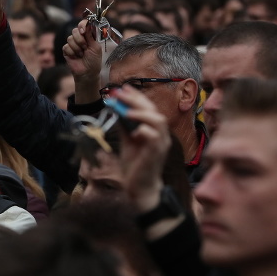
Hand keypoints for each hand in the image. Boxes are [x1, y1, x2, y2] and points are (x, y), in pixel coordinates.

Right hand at [63, 18, 103, 92]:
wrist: (87, 72)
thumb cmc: (94, 61)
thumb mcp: (96, 47)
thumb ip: (91, 35)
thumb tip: (89, 24)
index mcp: (88, 36)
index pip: (83, 25)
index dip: (82, 25)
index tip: (83, 30)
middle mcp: (80, 38)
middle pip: (75, 30)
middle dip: (80, 39)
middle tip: (85, 47)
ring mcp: (72, 44)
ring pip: (70, 38)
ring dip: (77, 48)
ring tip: (81, 54)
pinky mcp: (66, 50)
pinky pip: (66, 46)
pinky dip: (72, 52)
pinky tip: (76, 57)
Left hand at [110, 85, 170, 212]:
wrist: (138, 187)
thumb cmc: (135, 165)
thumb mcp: (127, 141)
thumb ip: (124, 126)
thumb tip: (116, 108)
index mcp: (154, 130)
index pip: (148, 108)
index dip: (137, 97)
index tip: (123, 88)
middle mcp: (160, 135)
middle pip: (154, 111)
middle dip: (137, 100)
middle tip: (121, 94)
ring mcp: (161, 144)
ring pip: (158, 121)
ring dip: (142, 113)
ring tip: (127, 112)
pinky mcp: (157, 153)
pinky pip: (155, 137)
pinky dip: (145, 131)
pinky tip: (135, 131)